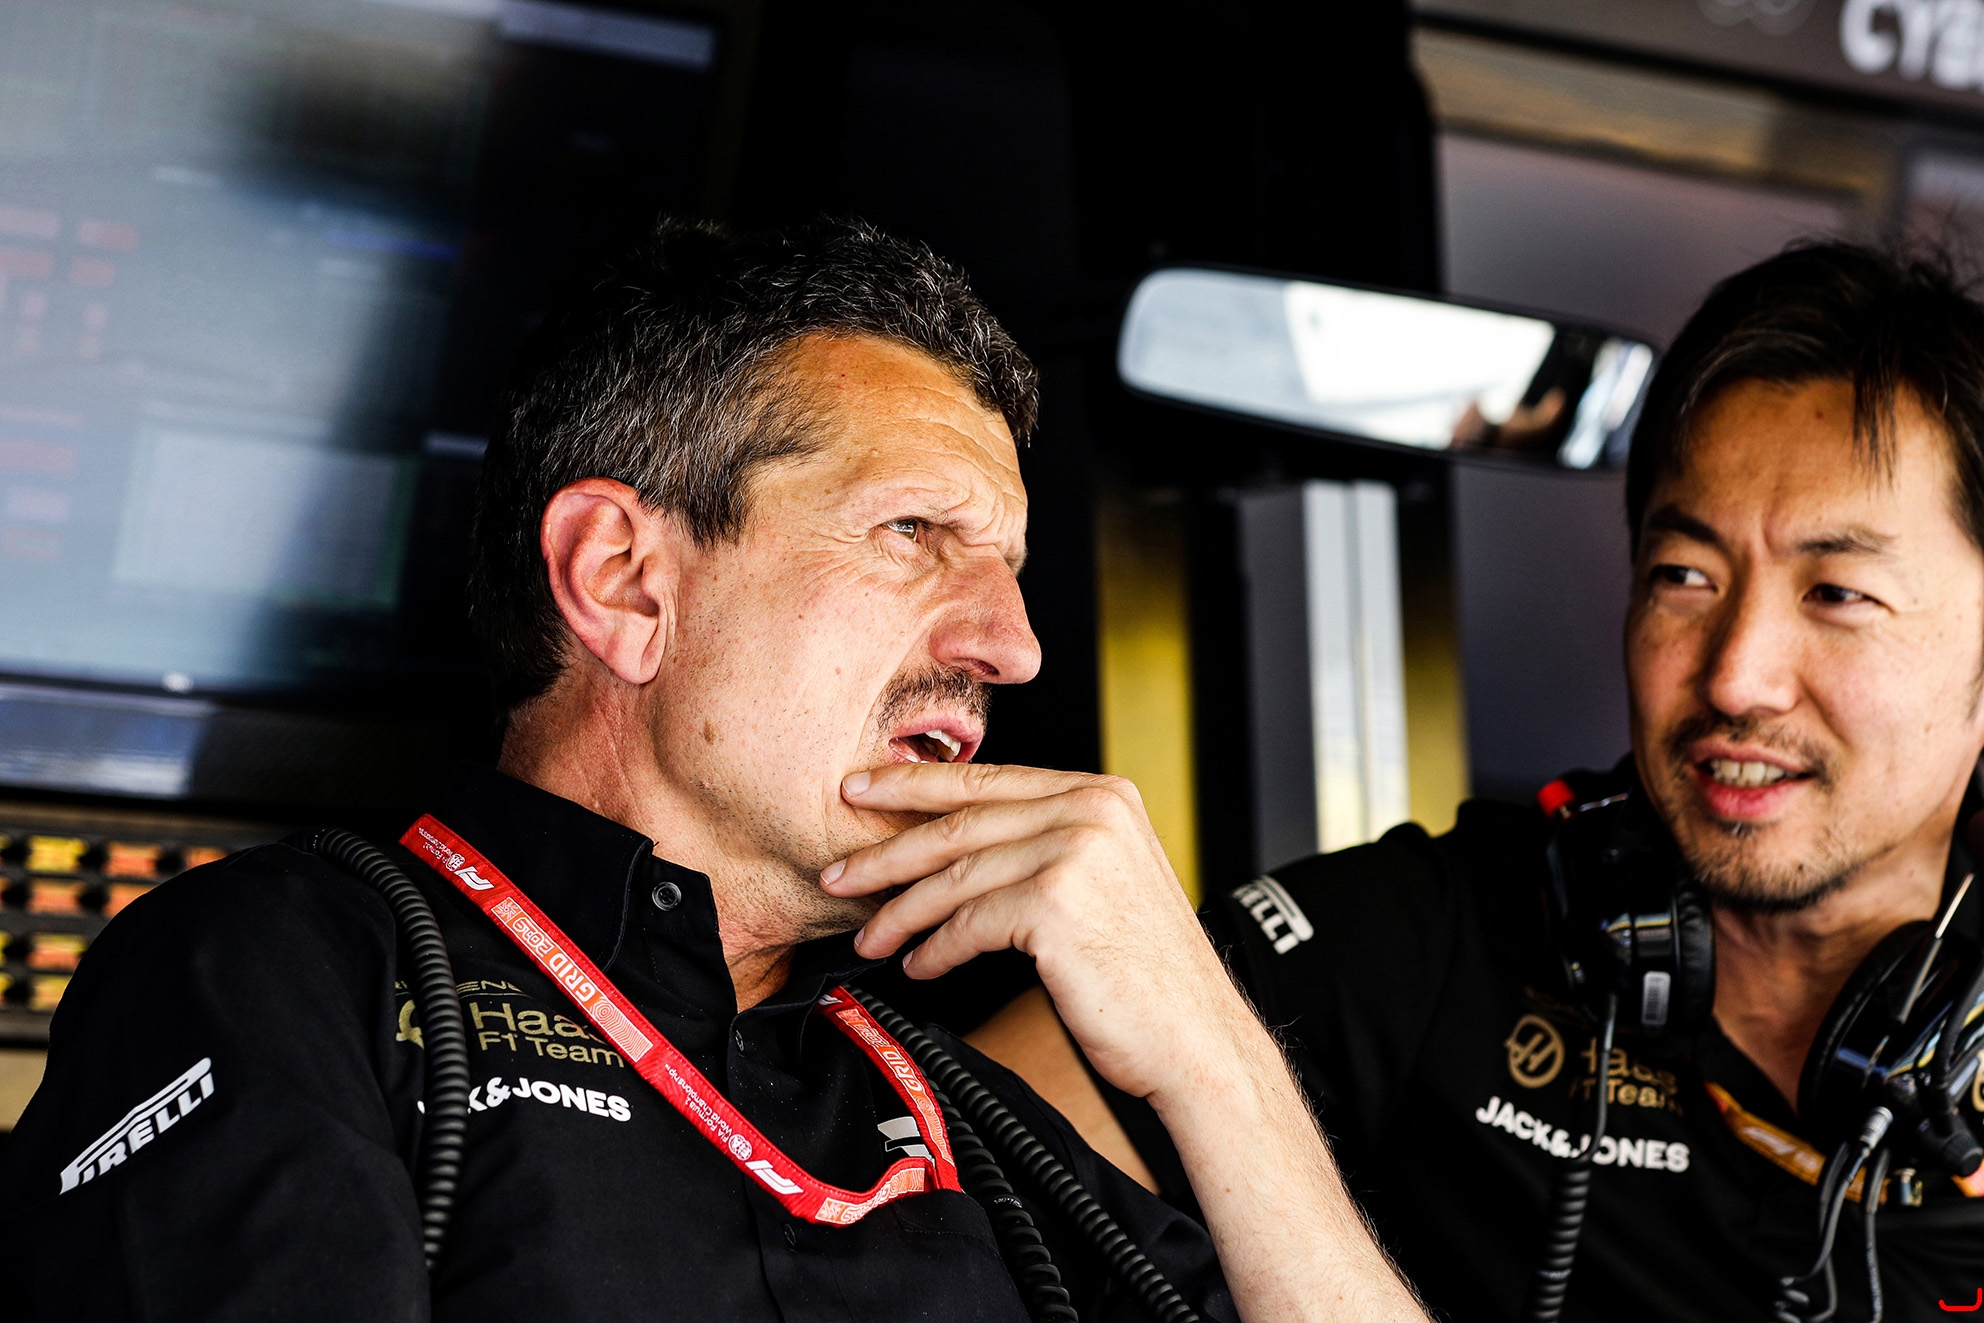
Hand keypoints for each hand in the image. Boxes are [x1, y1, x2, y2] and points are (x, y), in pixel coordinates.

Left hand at [821, 762, 1255, 1102]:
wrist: (1198, 1042)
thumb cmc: (1149, 977)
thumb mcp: (1108, 882)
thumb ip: (1050, 846)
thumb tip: (961, 847)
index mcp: (1103, 794)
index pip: (989, 780)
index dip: (915, 786)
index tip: (861, 794)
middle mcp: (1092, 809)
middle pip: (962, 822)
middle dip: (887, 849)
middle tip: (836, 872)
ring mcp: (1075, 852)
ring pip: (956, 874)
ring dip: (901, 910)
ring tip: (869, 938)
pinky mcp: (1055, 902)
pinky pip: (968, 923)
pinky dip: (934, 948)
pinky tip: (918, 966)